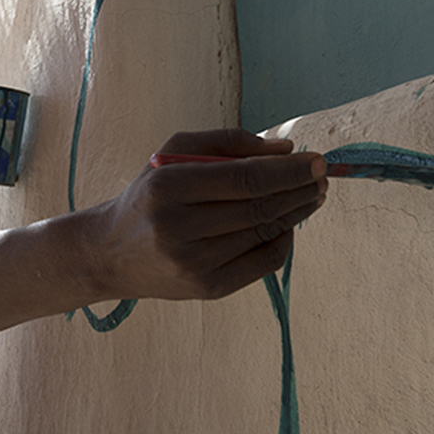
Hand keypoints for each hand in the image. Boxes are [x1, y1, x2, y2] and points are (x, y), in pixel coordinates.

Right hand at [97, 128, 327, 301]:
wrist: (111, 253)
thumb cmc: (150, 195)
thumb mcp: (175, 155)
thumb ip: (228, 144)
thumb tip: (285, 150)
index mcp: (167, 186)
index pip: (243, 178)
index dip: (287, 169)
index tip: (316, 159)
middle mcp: (178, 227)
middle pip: (259, 205)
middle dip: (300, 188)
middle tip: (323, 176)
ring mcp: (193, 263)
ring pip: (264, 232)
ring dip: (298, 211)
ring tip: (314, 194)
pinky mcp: (206, 289)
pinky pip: (262, 262)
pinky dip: (283, 240)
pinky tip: (290, 223)